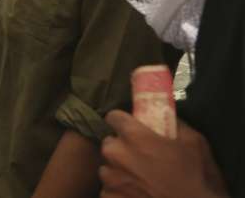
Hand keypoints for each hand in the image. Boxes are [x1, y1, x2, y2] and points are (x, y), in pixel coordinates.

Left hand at [100, 111, 228, 197]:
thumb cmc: (197, 178)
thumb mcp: (195, 142)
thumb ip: (175, 125)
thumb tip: (165, 115)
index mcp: (134, 136)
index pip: (114, 117)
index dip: (123, 122)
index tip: (131, 128)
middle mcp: (116, 154)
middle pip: (110, 144)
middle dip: (122, 149)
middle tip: (141, 159)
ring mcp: (110, 178)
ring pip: (108, 168)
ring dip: (119, 171)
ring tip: (140, 180)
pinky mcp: (109, 196)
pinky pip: (109, 189)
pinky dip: (120, 191)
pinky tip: (137, 194)